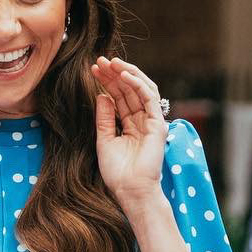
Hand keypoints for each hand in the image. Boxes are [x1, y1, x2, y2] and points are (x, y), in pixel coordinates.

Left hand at [93, 56, 167, 214]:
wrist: (130, 190)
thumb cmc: (118, 173)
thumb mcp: (104, 140)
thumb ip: (104, 118)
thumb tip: (102, 95)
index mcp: (130, 126)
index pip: (119, 97)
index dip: (107, 82)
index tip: (92, 69)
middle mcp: (142, 121)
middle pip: (129, 91)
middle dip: (114, 74)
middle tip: (99, 61)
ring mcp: (151, 123)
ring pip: (141, 90)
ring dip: (126, 74)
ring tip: (111, 63)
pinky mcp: (158, 126)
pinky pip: (149, 99)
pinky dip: (137, 84)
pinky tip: (123, 75)